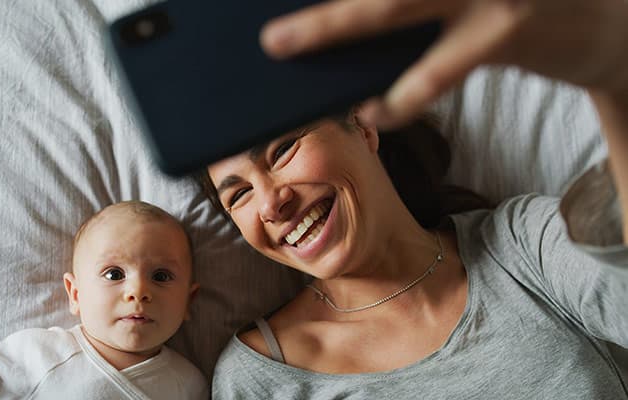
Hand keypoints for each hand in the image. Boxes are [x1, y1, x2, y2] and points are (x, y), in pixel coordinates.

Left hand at [260, 0, 627, 128]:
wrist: (609, 26)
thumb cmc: (518, 2)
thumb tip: (344, 15)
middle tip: (260, 13)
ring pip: (393, 5)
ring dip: (330, 26)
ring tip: (281, 44)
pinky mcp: (507, 28)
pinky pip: (437, 69)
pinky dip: (400, 94)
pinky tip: (373, 109)